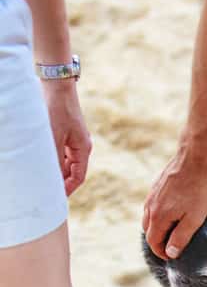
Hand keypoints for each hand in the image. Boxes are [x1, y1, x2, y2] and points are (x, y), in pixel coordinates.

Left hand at [42, 81, 90, 195]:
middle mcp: (81, 147)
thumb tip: (52, 179)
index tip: (57, 199)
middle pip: (73, 171)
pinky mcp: (66, 133)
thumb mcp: (54, 137)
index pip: (78, 177)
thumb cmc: (57, 110)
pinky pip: (61, 153)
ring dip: (56, 170)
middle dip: (61, 181)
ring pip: (66, 162)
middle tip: (47, 190)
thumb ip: (54, 159)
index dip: (68, 189)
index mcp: (83, 150)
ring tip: (43, 177)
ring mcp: (73, 140)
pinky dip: (53, 159)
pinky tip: (43, 160)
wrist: (58, 87)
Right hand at [143, 152, 206, 259]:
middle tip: (171, 247)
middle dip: (158, 242)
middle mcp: (150, 207)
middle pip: (148, 231)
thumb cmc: (197, 191)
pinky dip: (158, 215)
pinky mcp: (156, 187)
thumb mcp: (194, 219)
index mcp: (158, 218)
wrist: (193, 161)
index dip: (161, 252)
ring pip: (148, 218)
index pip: (153, 242)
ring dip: (157, 228)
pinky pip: (152, 206)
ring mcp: (151, 196)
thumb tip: (171, 253)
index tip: (171, 257)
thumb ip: (181, 237)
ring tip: (171, 232)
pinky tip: (170, 213)